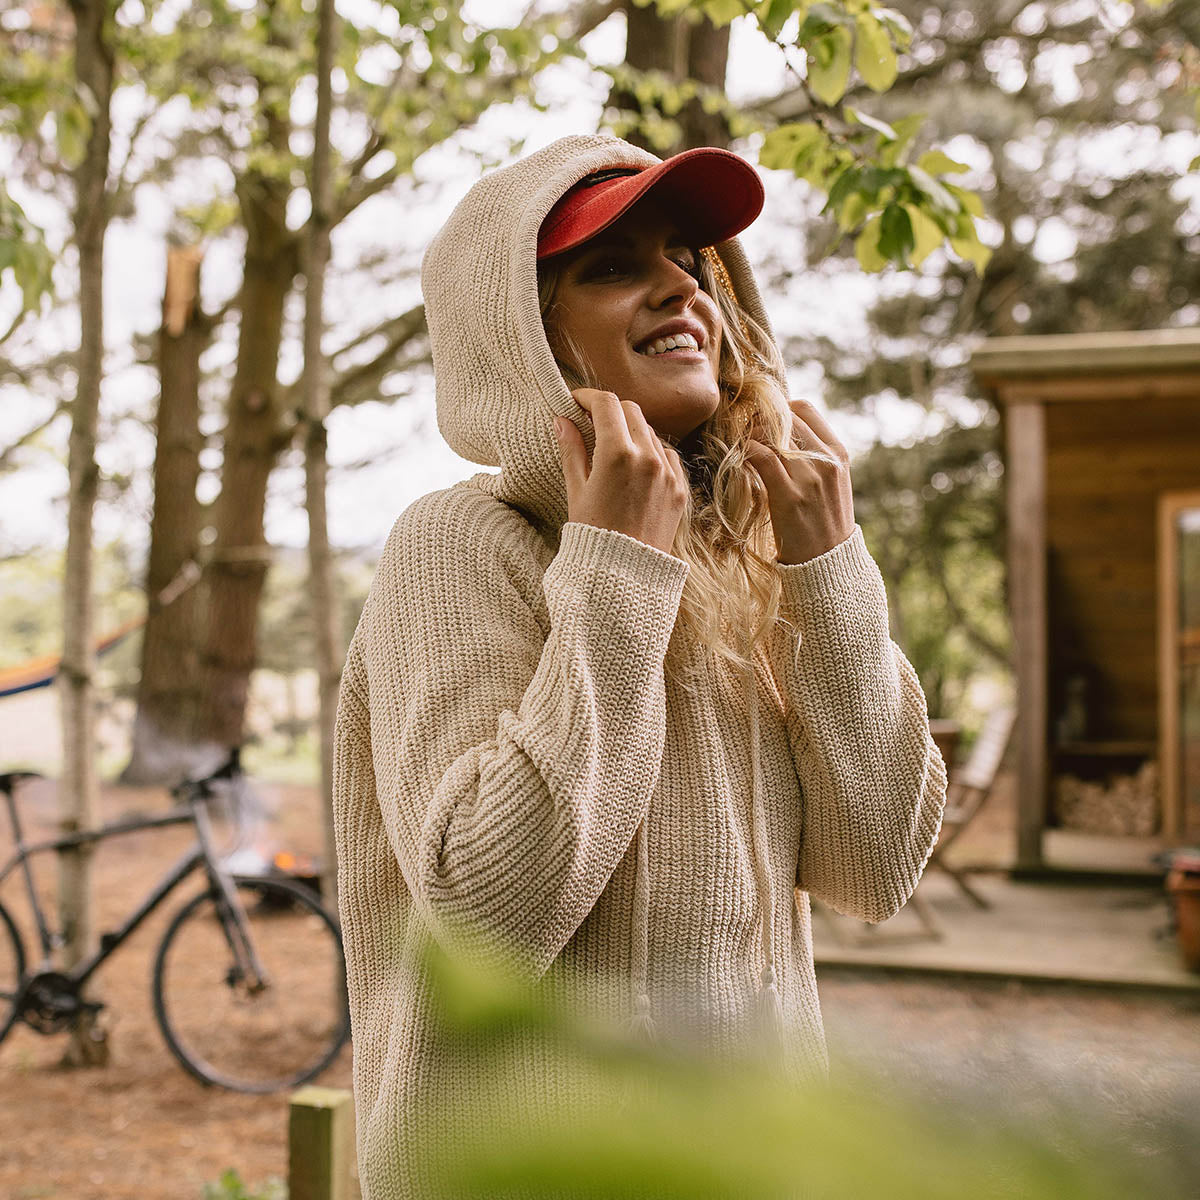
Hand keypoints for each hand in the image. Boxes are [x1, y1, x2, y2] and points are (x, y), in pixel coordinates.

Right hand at [554, 388, 689, 555]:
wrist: (624, 574)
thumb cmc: (593, 534)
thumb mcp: (576, 490)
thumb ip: (572, 450)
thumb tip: (563, 420)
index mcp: (617, 454)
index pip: (606, 404)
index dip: (589, 397)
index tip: (577, 401)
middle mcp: (647, 457)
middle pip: (631, 410)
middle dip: (610, 410)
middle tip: (592, 421)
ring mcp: (668, 472)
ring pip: (651, 432)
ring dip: (631, 431)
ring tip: (612, 449)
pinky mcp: (679, 488)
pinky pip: (668, 456)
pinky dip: (651, 453)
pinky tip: (636, 467)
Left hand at [744, 399, 855, 564]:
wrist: (829, 561)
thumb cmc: (823, 521)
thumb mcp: (830, 482)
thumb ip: (813, 456)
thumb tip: (780, 432)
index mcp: (838, 453)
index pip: (804, 409)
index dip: (779, 410)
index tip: (764, 423)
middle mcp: (826, 461)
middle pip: (784, 417)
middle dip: (759, 421)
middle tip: (744, 433)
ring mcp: (809, 478)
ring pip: (770, 434)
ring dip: (749, 436)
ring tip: (741, 447)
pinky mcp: (789, 496)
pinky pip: (760, 457)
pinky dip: (746, 452)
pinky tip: (741, 460)